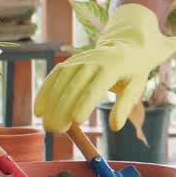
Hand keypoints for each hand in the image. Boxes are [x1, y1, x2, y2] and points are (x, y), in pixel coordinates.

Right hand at [34, 4, 175, 132]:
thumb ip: (125, 106)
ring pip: (61, 80)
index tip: (75, 121)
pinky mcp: (70, 62)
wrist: (127, 46)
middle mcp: (94, 60)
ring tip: (48, 126)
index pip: (96, 86)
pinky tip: (39, 110)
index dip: (85, 103)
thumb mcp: (136, 87)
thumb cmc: (133, 72)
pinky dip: (45, 92)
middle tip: (56, 130)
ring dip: (52, 103)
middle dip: (63, 108)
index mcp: (113, 66)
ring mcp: (80, 59)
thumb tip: (115, 126)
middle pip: (75, 85)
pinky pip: (54, 75)